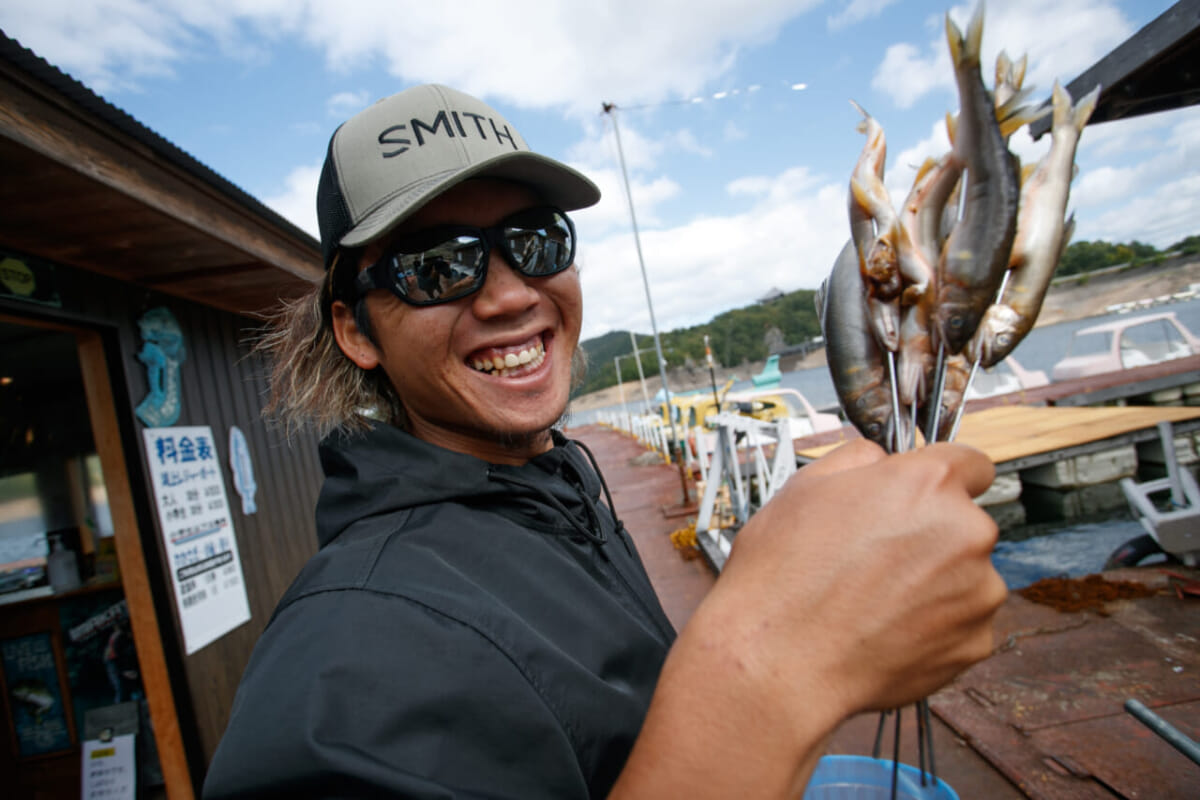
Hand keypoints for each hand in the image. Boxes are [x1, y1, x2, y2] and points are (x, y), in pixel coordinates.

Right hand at [715, 438, 1005, 714]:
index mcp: (929, 484)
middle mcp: (966, 532)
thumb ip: (860, 458)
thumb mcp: (805, 486)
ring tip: (874, 600)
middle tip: (876, 558)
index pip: (972, 463)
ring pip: (966, 576)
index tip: (925, 498)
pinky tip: (884, 630)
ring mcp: (977, 592)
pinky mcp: (974, 643)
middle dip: (931, 536)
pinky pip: (962, 623)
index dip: (944, 480)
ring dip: (934, 583)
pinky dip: (933, 626)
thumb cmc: (783, 573)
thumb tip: (881, 460)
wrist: (778, 659)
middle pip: (966, 524)